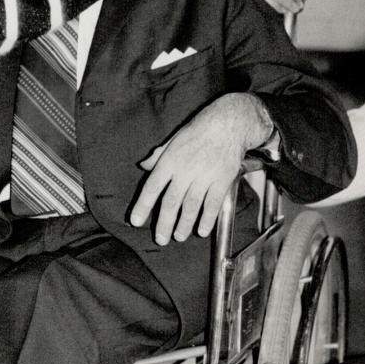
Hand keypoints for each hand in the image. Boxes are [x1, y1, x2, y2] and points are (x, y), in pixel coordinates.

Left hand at [129, 94, 272, 244]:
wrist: (229, 124)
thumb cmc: (199, 131)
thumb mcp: (173, 140)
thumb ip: (158, 155)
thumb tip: (144, 165)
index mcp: (170, 160)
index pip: (152, 187)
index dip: (143, 206)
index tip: (136, 221)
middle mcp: (185, 170)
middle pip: (171, 202)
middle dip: (164, 224)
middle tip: (160, 239)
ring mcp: (204, 176)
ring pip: (191, 206)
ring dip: (184, 225)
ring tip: (178, 236)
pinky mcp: (222, 180)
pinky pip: (213, 204)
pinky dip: (207, 219)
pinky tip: (201, 230)